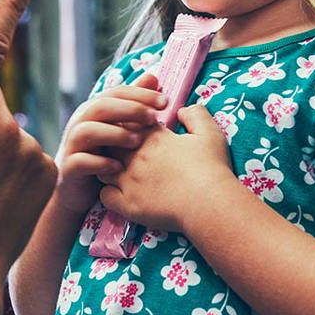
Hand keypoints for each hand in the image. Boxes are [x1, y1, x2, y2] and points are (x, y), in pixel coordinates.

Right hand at [54, 71, 164, 215]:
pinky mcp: (69, 167)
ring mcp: (73, 144)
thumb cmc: (106, 155)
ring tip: (137, 141)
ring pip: (87, 131)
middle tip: (154, 118)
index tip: (166, 102)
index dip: (141, 94)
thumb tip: (153, 77)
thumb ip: (135, 103)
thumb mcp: (122, 127)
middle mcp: (81, 122)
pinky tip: (119, 168)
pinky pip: (81, 161)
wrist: (80, 190)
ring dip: (114, 133)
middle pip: (102, 106)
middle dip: (130, 109)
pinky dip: (100, 163)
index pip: (117, 92)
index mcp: (95, 109)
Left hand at [99, 104, 235, 233]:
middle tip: (127, 153)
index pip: (129, 123)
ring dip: (109, 168)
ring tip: (121, 173)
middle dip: (115, 145)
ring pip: (103, 168)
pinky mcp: (128, 204)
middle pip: (111, 143)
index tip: (139, 134)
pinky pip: (105, 196)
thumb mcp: (210, 133)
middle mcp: (135, 156)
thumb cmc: (211, 168)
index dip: (131, 127)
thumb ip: (196, 115)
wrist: (209, 203)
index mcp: (153, 138)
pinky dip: (109, 194)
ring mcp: (129, 181)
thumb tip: (184, 109)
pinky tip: (120, 194)